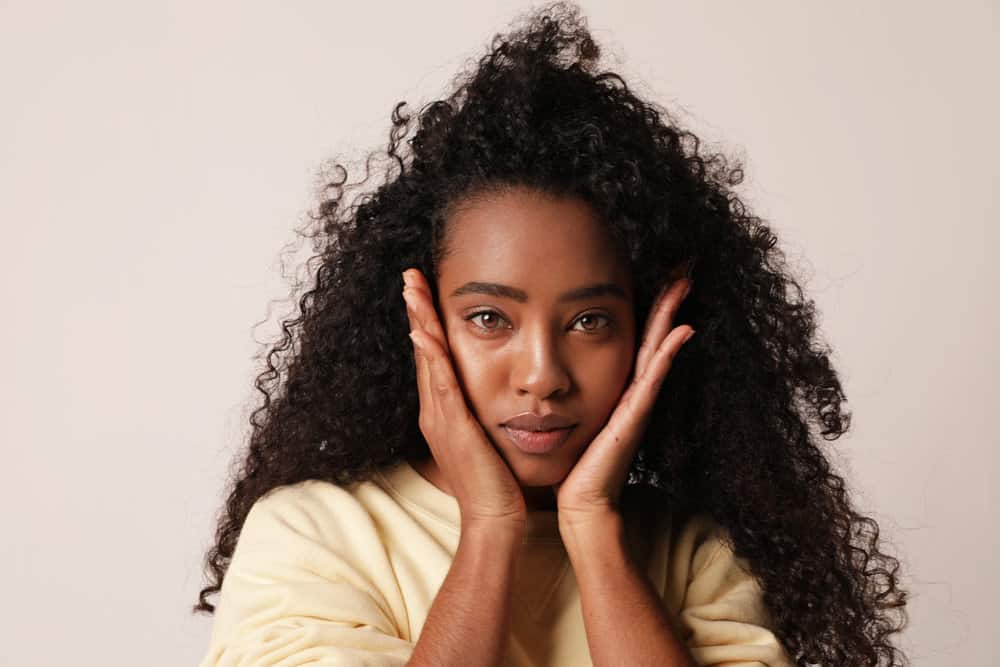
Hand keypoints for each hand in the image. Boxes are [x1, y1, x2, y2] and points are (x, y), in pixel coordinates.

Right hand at [402, 268, 527, 530]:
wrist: (496, 520)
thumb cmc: (498, 483)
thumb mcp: (488, 438)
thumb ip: (485, 413)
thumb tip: (499, 393)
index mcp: (444, 412)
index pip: (434, 358)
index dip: (427, 323)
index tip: (424, 292)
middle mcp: (436, 412)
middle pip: (424, 351)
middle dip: (416, 312)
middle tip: (410, 276)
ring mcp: (441, 419)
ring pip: (428, 360)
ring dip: (419, 322)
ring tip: (412, 289)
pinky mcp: (454, 428)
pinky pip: (440, 386)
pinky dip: (432, 358)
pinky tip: (424, 333)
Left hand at [553, 274, 694, 530]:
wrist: (580, 504)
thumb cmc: (573, 466)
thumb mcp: (570, 420)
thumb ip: (568, 397)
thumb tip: (547, 377)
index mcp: (616, 391)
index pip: (633, 342)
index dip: (645, 312)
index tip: (654, 279)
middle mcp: (632, 394)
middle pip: (652, 339)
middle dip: (664, 305)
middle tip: (680, 270)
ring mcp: (636, 405)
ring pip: (657, 351)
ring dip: (670, 318)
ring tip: (683, 286)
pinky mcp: (633, 418)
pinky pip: (652, 379)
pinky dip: (668, 354)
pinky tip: (681, 331)